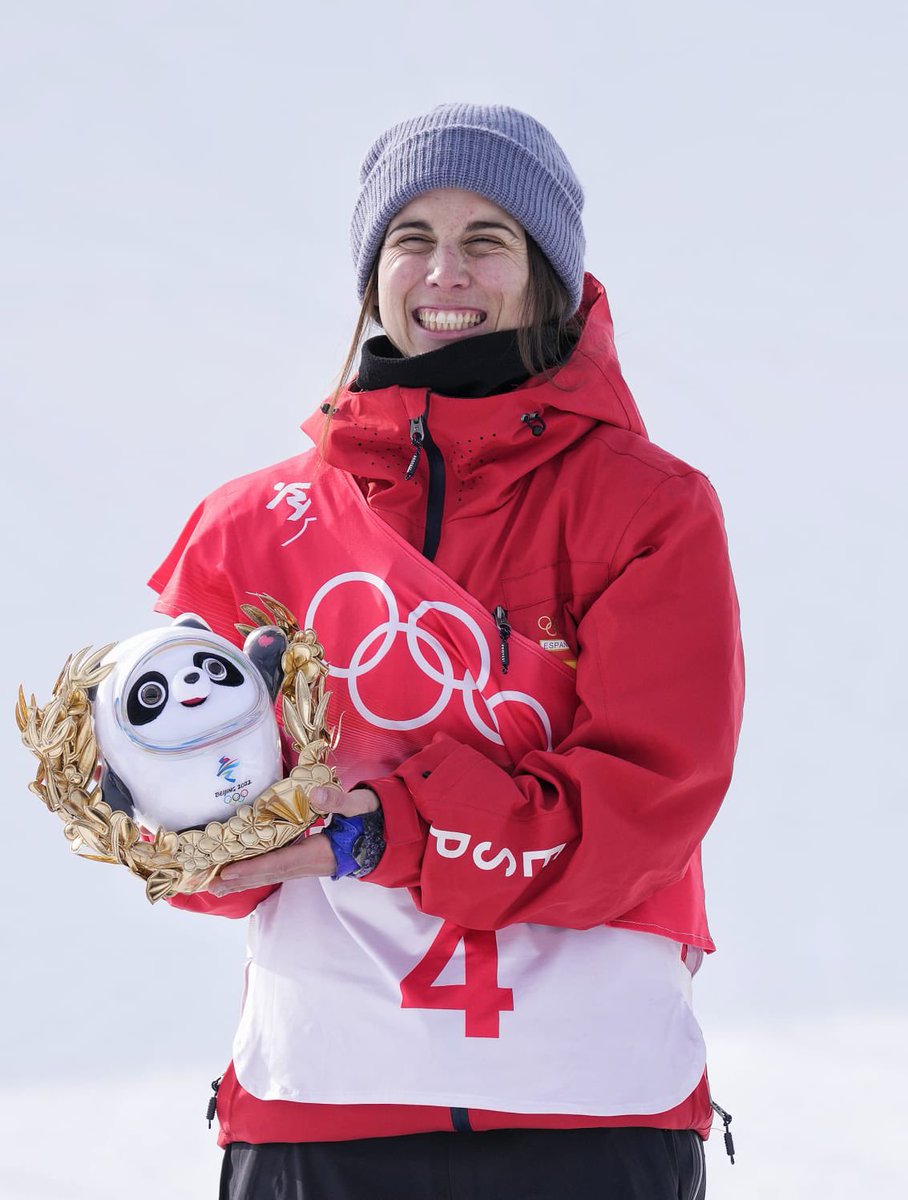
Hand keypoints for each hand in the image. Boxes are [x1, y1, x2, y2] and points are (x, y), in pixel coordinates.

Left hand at [209, 785, 380, 895]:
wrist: (390, 832)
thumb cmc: (373, 816)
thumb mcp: (359, 805)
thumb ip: (339, 800)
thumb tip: (316, 795)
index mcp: (321, 852)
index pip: (281, 862)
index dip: (253, 868)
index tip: (228, 871)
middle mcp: (313, 864)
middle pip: (271, 874)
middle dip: (241, 879)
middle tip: (211, 885)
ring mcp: (311, 865)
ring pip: (273, 874)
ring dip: (246, 879)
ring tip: (220, 885)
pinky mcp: (310, 860)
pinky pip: (279, 869)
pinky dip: (259, 872)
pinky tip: (245, 873)